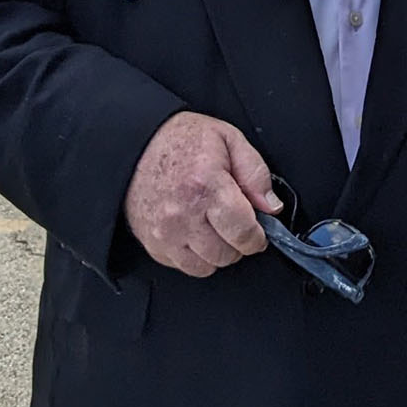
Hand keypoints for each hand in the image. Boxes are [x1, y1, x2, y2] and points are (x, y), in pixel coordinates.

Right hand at [122, 111, 279, 276]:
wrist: (135, 145)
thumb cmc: (181, 141)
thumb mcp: (229, 139)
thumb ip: (256, 173)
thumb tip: (271, 207)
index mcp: (206, 186)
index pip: (244, 232)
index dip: (258, 236)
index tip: (259, 230)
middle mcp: (183, 214)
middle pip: (227, 255)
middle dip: (238, 243)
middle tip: (234, 223)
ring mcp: (165, 233)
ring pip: (206, 267)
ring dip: (216, 252)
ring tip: (213, 226)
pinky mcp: (152, 244)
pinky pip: (184, 267)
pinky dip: (195, 256)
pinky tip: (195, 232)